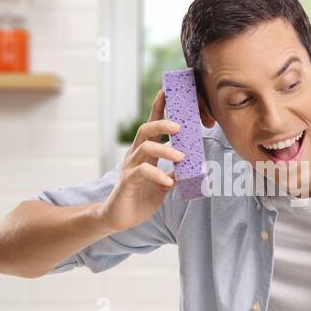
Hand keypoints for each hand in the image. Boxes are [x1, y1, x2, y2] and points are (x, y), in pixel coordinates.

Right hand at [98, 89, 183, 232]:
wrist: (118, 218)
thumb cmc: (139, 198)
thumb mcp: (162, 184)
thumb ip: (174, 173)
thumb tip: (193, 167)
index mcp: (143, 154)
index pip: (151, 127)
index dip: (157, 109)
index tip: (166, 92)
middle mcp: (134, 156)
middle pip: (145, 130)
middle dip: (162, 123)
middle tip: (179, 127)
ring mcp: (129, 167)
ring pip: (145, 148)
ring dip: (165, 150)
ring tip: (181, 157)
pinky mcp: (127, 181)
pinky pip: (142, 172)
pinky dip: (158, 175)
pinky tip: (169, 181)